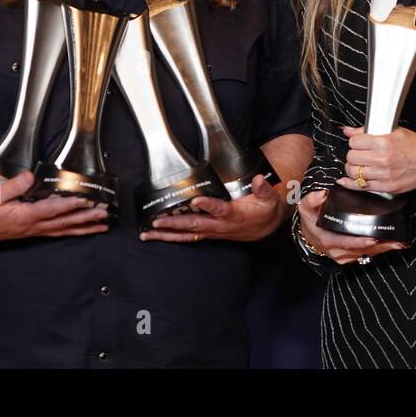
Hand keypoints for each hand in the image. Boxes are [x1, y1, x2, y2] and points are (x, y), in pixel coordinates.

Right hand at [0, 170, 109, 243]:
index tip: (86, 199)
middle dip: (86, 217)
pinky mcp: (31, 231)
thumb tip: (31, 176)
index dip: (70, 204)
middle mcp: (31, 225)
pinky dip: (71, 231)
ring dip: (83, 228)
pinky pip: (56, 233)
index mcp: (24, 215)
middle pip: (64, 222)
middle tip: (104, 213)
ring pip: (63, 230)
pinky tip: (82, 231)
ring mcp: (32, 230)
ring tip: (102, 226)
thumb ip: (13, 186)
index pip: (52, 209)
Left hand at [141, 174, 284, 243]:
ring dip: (167, 235)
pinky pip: (187, 237)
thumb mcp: (268, 198)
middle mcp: (219, 225)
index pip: (219, 209)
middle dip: (175, 224)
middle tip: (157, 221)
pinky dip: (171, 237)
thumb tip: (258, 179)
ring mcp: (212, 231)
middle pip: (195, 225)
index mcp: (233, 214)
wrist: (263, 227)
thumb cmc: (264, 210)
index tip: (196, 200)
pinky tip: (156, 235)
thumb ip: (263, 188)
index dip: (208, 205)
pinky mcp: (207, 233)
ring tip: (147, 233)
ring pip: (187, 234)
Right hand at [296, 189, 405, 264]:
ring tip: (399, 243)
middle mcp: (337, 251)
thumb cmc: (310, 219)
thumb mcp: (305, 207)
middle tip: (397, 242)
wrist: (308, 234)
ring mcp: (344, 256)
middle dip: (380, 247)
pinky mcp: (350, 257)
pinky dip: (379, 250)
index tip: (373, 238)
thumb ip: (312, 200)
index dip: (360, 242)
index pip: (346, 242)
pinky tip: (391, 245)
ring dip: (383, 249)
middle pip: (361, 251)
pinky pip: (366, 255)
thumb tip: (323, 193)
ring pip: (366, 254)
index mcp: (327, 240)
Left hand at [336, 124, 415, 194]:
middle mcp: (382, 159)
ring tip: (358, 165)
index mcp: (383, 143)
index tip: (358, 143)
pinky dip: (350, 183)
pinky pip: (360, 187)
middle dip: (352, 155)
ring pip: (353, 172)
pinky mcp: (386, 187)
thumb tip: (348, 130)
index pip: (354, 142)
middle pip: (351, 157)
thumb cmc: (414, 146)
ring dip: (352, 168)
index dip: (354, 141)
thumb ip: (367, 131)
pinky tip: (346, 180)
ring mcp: (383, 175)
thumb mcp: (393, 131)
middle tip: (358, 154)